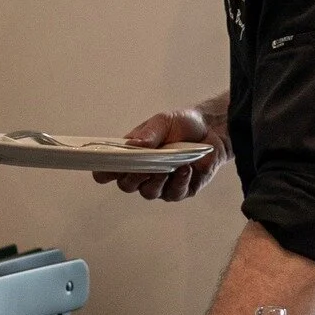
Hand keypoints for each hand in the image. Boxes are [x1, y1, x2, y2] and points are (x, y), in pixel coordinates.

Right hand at [92, 107, 230, 202]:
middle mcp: (142, 173)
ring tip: (168, 168)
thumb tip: (133, 146)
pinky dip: (179, 181)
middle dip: (132, 177)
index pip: (109, 170)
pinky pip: (174, 193)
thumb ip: (148, 135)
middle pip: (126, 185)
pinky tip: (185, 169)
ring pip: (149, 192)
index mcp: (131, 156)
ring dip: (156, 181)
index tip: (103, 168)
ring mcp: (161, 184)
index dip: (103, 172)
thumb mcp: (163, 122)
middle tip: (141, 167)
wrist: (211, 130)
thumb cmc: (181, 125)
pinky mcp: (180, 190)